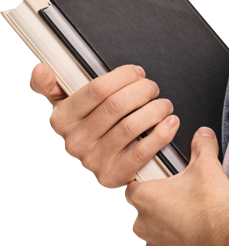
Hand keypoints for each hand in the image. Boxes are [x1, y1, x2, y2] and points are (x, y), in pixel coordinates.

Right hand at [30, 63, 178, 187]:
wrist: (108, 159)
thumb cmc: (92, 123)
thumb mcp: (68, 103)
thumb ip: (53, 84)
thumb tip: (40, 69)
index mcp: (61, 119)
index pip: (97, 89)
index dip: (124, 76)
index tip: (138, 72)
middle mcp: (74, 142)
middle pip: (117, 105)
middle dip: (143, 90)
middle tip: (153, 88)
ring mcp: (92, 161)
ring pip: (132, 125)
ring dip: (156, 109)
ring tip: (164, 105)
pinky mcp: (113, 176)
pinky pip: (142, 152)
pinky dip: (162, 133)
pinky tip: (170, 122)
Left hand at [125, 128, 228, 245]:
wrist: (226, 242)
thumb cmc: (211, 206)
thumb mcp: (208, 166)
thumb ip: (202, 146)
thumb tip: (202, 135)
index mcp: (145, 197)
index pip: (133, 184)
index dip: (149, 180)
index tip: (165, 178)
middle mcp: (142, 224)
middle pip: (146, 208)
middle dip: (162, 202)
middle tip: (186, 194)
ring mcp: (154, 245)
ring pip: (156, 230)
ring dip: (170, 224)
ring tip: (195, 215)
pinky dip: (180, 242)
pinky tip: (199, 233)